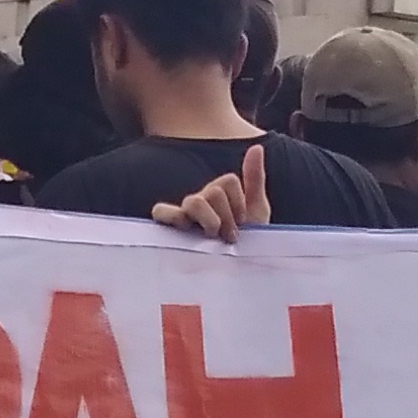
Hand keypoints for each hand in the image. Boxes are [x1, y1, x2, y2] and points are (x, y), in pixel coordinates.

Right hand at [153, 145, 272, 243]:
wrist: (241, 270)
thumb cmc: (247, 242)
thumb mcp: (257, 209)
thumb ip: (254, 178)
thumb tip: (256, 147)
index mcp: (218, 196)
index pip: (227, 182)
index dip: (239, 202)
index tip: (244, 223)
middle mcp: (200, 202)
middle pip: (213, 192)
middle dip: (227, 216)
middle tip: (230, 237)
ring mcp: (185, 216)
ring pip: (194, 202)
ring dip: (209, 220)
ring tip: (214, 239)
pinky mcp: (171, 232)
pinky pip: (161, 212)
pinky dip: (170, 215)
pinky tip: (185, 226)